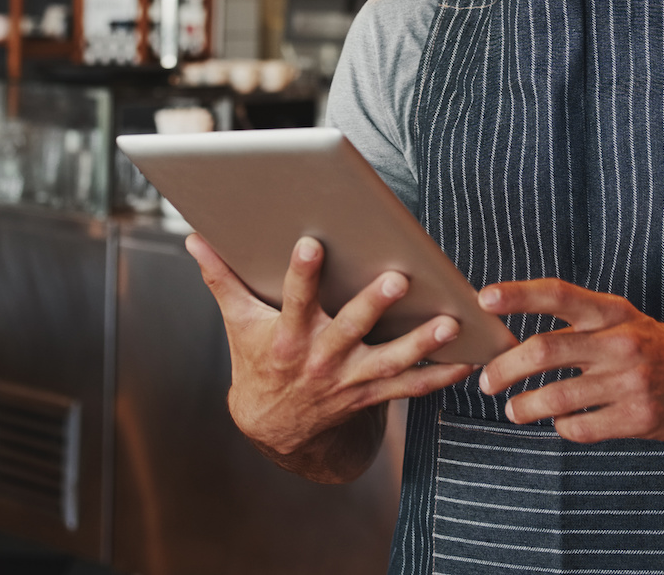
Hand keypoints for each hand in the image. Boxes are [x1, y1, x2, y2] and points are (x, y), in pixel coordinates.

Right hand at [187, 233, 474, 457]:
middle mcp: (321, 358)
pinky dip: (440, 375)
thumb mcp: (238, 321)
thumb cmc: (257, 360)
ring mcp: (349, 380)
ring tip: (450, 323)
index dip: (302, 273)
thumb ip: (221, 277)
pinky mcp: (371, 394)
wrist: (273, 427)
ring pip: (390, 362)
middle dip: (374, 305)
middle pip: (350, 329)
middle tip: (399, 279)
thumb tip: (194, 236)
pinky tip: (468, 359)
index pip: (294, 299)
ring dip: (422, 344)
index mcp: (288, 336)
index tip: (312, 244)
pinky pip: (410, 388)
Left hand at [477, 278, 663, 442]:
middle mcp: (619, 342)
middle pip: (545, 350)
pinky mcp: (636, 418)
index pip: (558, 294)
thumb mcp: (619, 319)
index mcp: (610, 312)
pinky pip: (579, 427)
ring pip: (557, 397)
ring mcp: (628, 382)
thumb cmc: (647, 345)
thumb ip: (574, 322)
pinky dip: (560, 427)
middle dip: (505, 368)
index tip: (484, 299)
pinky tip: (559, 422)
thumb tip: (510, 333)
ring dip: (525, 406)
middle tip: (487, 381)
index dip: (519, 295)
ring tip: (514, 410)